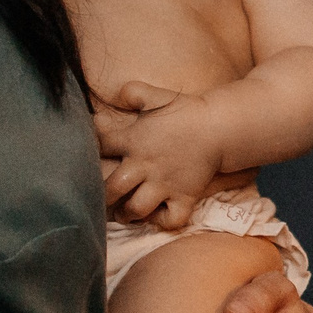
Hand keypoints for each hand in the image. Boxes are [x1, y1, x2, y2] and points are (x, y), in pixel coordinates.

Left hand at [101, 82, 222, 230]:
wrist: (220, 126)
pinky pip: (170, 219)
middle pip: (111, 188)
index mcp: (134, 140)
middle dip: (103, 196)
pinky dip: (163, 221)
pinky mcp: (184, 196)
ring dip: (128, 213)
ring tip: (125, 212)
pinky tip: (158, 214)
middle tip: (102, 198)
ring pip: (136, 209)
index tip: (93, 153)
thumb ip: (132, 91)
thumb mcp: (157, 95)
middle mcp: (145, 165)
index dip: (92, 149)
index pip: (101, 146)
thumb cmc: (186, 111)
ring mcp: (165, 184)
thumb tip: (114, 96)